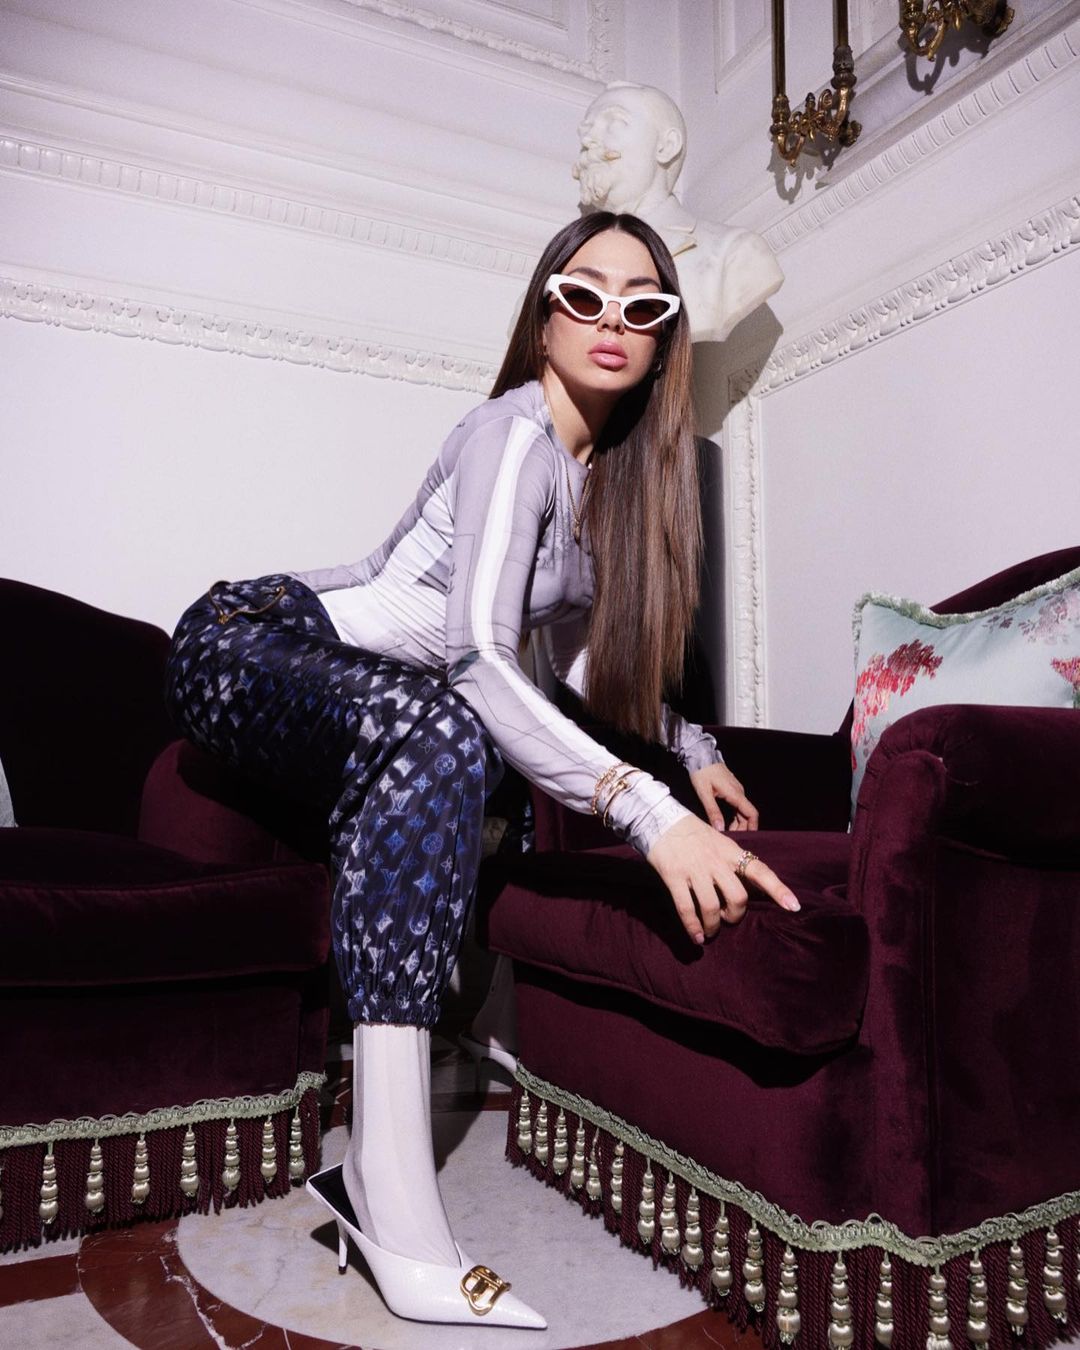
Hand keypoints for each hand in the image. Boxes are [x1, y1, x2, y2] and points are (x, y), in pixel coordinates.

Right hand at [646, 813, 798, 944]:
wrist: (660, 819)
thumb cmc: (693, 834)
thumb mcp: (720, 842)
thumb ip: (733, 863)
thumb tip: (748, 889)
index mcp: (731, 852)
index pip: (760, 871)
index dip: (778, 890)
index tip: (794, 906)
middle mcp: (716, 861)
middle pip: (737, 897)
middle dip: (735, 915)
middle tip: (727, 918)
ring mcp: (694, 869)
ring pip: (712, 907)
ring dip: (713, 925)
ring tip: (710, 931)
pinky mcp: (674, 877)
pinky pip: (686, 908)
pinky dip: (693, 927)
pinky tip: (696, 936)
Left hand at [689, 762, 758, 831]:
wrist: (700, 755)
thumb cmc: (701, 772)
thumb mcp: (704, 793)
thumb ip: (712, 811)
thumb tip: (720, 829)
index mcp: (735, 794)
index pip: (752, 813)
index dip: (752, 827)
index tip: (747, 838)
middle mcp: (739, 792)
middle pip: (747, 814)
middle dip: (742, 828)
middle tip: (730, 838)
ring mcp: (736, 790)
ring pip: (742, 810)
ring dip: (737, 823)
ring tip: (726, 832)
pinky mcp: (731, 789)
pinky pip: (737, 806)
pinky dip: (734, 816)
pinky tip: (725, 822)